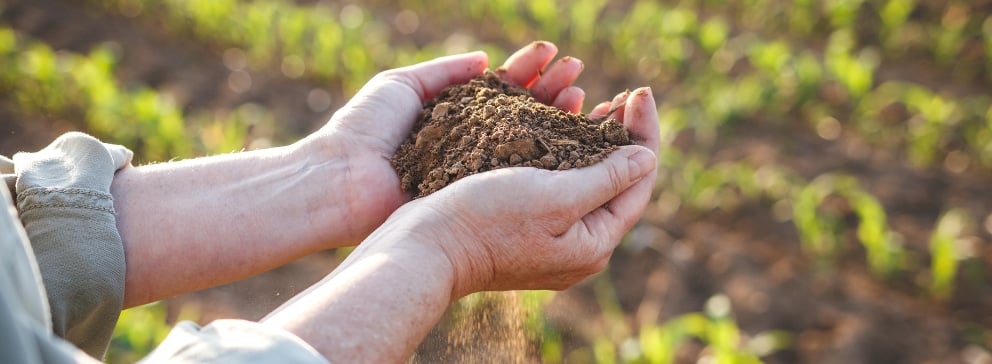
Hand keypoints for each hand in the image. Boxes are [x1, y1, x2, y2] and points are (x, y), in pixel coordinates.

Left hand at [296, 42, 587, 246]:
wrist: (341, 181)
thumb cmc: (364, 130)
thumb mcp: (401, 84)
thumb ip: (444, 71)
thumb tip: (485, 59)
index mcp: (452, 114)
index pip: (500, 89)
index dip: (528, 71)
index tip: (553, 54)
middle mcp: (469, 142)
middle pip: (521, 112)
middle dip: (551, 90)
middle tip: (578, 72)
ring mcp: (474, 170)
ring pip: (525, 141)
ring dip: (555, 117)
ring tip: (580, 95)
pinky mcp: (474, 196)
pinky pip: (514, 175)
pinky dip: (543, 157)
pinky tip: (566, 138)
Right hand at [378, 88, 659, 297]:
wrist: (426, 249)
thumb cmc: (487, 221)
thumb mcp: (554, 197)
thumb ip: (606, 179)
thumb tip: (647, 158)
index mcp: (594, 244)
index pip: (638, 183)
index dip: (644, 133)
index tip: (640, 92)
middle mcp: (579, 248)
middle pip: (617, 185)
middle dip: (625, 137)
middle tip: (627, 94)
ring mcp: (552, 242)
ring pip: (588, 185)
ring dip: (598, 143)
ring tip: (601, 105)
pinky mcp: (526, 231)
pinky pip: (561, 188)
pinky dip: (568, 157)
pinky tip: (564, 131)